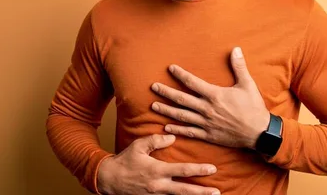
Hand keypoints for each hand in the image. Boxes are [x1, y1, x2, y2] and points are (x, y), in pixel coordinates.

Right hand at [97, 134, 219, 194]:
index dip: (199, 170)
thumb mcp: (138, 146)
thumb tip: (173, 136)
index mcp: (157, 171)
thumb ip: (155, 141)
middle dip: (202, 192)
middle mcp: (158, 186)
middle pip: (185, 191)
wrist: (109, 180)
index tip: (213, 168)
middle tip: (217, 192)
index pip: (182, 171)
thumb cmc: (125, 161)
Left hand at [150, 47, 269, 148]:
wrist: (259, 133)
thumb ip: (239, 67)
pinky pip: (189, 132)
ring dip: (166, 110)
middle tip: (153, 87)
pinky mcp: (208, 135)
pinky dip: (177, 130)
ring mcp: (206, 123)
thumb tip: (236, 49)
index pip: (192, 82)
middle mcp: (207, 109)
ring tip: (153, 106)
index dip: (180, 74)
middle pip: (182, 99)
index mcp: (215, 95)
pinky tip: (166, 127)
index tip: (170, 68)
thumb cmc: (254, 107)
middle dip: (166, 92)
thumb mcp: (247, 84)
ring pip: (181, 116)